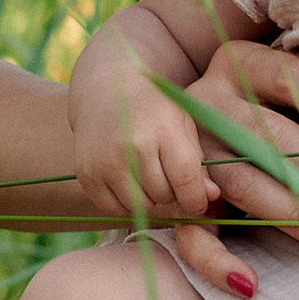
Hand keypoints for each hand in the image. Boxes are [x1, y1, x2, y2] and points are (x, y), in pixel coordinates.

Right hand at [68, 38, 222, 227]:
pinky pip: (114, 209)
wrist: (106, 90)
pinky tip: (130, 184)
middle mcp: (132, 147)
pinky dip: (127, 204)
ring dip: (150, 199)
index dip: (196, 199)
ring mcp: (106, 162)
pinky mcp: (87, 174)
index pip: (185, 180)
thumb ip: (199, 162)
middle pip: (164, 195)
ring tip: (149, 177)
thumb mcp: (183, 124)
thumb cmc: (154, 109)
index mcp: (162, 130)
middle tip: (168, 176)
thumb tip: (211, 197)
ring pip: (141, 206)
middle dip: (172, 192)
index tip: (198, 202)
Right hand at [167, 37, 298, 299]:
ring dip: (292, 216)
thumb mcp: (283, 86)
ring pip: (239, 185)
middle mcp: (208, 103)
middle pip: (265, 138)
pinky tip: (250, 284)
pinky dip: (216, 263)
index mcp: (239, 65)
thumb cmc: (263, 107)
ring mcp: (189, 153)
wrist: (173, 127)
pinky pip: (190, 236)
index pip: (288, 77)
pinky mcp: (177, 201)